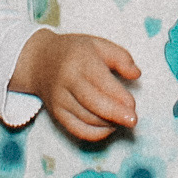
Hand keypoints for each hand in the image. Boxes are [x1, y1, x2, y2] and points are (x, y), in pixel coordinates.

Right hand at [10, 29, 141, 144]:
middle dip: (116, 114)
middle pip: (93, 103)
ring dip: (108, 123)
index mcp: (80, 60)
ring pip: (87, 119)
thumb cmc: (75, 51)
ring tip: (123, 119)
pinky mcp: (57, 115)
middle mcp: (67, 81)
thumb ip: (121, 57)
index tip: (133, 104)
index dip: (118, 96)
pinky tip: (109, 127)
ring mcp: (60, 100)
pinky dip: (96, 133)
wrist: (40, 61)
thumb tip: (137, 74)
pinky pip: (78, 130)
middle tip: (133, 120)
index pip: (101, 82)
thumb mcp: (98, 44)